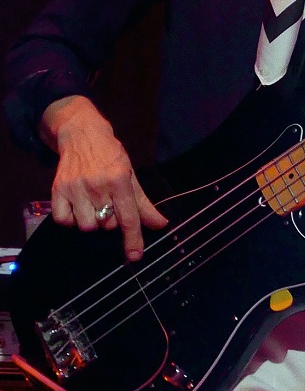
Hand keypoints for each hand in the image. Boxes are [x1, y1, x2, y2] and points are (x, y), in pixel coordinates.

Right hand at [41, 96, 167, 260]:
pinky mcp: (58, 190)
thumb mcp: (130, 175)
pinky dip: (71, 219)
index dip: (133, 240)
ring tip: (92, 203)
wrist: (81, 133)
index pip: (129, 218)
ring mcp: (76, 188)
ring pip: (86, 226)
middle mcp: (98, 185)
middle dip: (110, 219)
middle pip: (107, 225)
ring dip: (92, 220)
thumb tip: (161, 224)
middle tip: (108, 202)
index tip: (135, 257)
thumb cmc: (110, 156)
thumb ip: (143, 203)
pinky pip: (64, 221)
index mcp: (119, 181)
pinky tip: (76, 206)